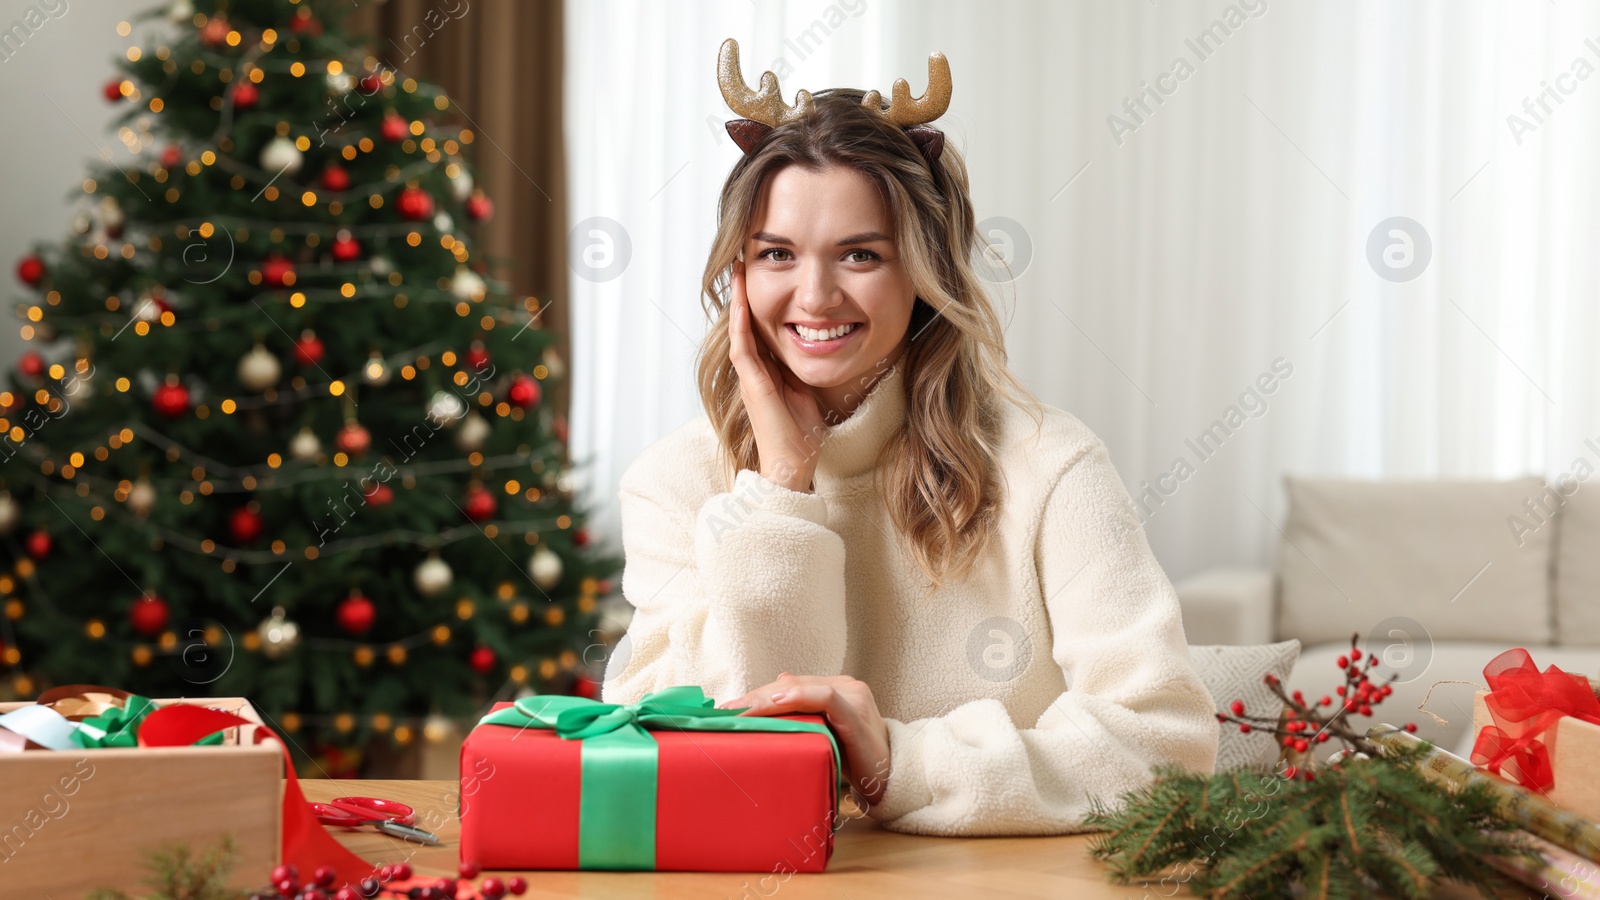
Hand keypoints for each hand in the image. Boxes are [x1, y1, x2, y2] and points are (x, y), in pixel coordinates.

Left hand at [716, 673, 891, 806]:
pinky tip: (777, 700)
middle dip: (755, 698)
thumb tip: (774, 695)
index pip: (788, 686)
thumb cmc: (856, 761)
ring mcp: (852, 696)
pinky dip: (799, 695)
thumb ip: (804, 718)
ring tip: (741, 711)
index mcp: (834, 690)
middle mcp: (844, 686)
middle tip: (725, 712)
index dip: (758, 696)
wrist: (891, 780)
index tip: (727, 711)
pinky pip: (825, 697)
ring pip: (803, 687)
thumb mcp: (824, 737)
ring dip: (768, 698)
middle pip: (791, 685)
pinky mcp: (856, 712)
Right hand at [728, 260, 827, 492]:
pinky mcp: (752, 385)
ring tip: (737, 272)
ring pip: (739, 330)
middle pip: (745, 322)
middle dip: (743, 293)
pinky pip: (743, 348)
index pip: (759, 327)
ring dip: (737, 301)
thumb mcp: (807, 389)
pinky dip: (741, 325)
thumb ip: (804, 367)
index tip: (761, 275)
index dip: (757, 301)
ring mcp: (750, 377)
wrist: (794, 463)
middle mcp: (755, 370)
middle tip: (741, 262)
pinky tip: (742, 303)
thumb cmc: (802, 433)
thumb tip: (820, 344)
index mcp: (767, 370)